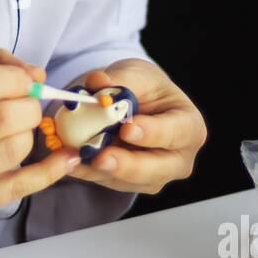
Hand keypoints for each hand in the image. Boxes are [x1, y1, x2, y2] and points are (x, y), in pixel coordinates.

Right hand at [0, 48, 80, 222]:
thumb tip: (35, 74)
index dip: (15, 77)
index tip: (24, 80)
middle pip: (2, 118)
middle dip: (29, 106)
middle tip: (26, 106)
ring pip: (12, 151)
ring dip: (30, 135)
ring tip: (20, 130)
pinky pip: (16, 188)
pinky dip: (49, 172)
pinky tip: (66, 158)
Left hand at [65, 59, 205, 194]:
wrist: (135, 103)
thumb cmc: (145, 88)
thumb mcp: (137, 74)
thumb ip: (120, 79)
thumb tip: (97, 82)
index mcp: (189, 126)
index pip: (177, 132)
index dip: (153, 133)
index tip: (128, 129)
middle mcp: (177, 158)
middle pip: (157, 169)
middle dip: (127, 165)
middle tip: (101, 157)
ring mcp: (154, 176)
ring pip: (128, 181)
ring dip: (99, 170)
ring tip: (75, 156)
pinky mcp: (128, 183)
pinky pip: (106, 181)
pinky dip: (85, 170)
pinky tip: (68, 160)